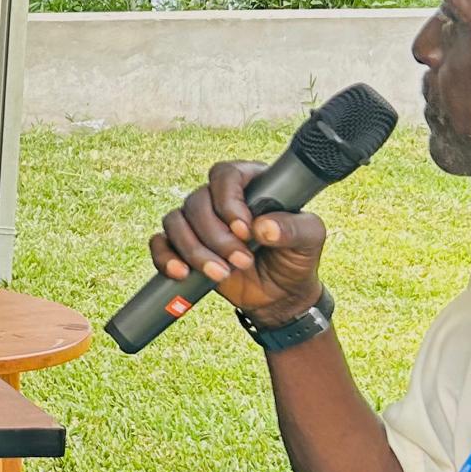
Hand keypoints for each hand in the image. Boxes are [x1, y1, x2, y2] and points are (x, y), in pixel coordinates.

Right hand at [150, 160, 328, 325]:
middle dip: (216, 237)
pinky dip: (166, 258)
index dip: (228, 200)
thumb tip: (263, 226)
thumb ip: (294, 228)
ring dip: (195, 250)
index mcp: (250, 185)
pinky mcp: (182, 247)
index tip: (244, 230)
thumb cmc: (296, 259)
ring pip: (175, 222)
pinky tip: (182, 273)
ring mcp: (198, 223)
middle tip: (242, 261)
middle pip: (197, 201)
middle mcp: (219, 199)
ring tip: (221, 274)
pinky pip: (160, 243)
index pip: (225, 175)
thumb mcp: (310, 240)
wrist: (280, 297)